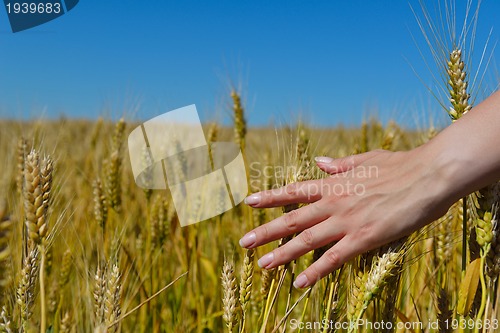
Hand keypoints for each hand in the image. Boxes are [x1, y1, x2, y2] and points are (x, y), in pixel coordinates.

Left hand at [239, 148, 453, 287]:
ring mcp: (346, 222)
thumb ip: (340, 164)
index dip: (270, 198)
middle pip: (293, 220)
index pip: (294, 192)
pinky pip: (334, 259)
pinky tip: (299, 283)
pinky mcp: (364, 239)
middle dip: (266, 232)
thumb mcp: (365, 159)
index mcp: (334, 184)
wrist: (428, 175)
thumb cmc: (400, 165)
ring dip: (283, 254)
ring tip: (262, 265)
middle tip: (244, 243)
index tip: (249, 203)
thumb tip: (319, 162)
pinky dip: (316, 272)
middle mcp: (334, 203)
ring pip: (307, 241)